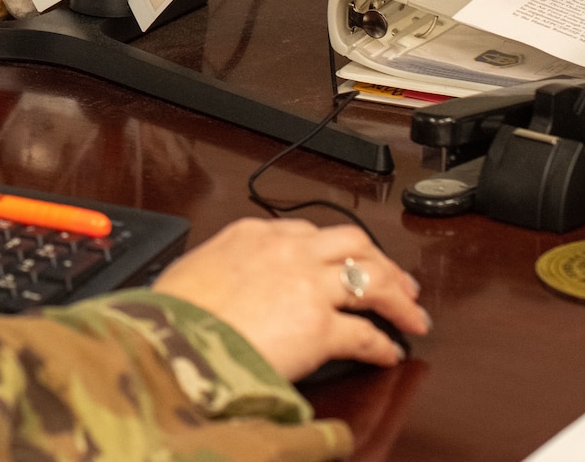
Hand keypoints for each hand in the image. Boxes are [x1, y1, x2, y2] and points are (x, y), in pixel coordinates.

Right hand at [150, 218, 429, 380]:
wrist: (172, 339)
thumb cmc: (172, 313)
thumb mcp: (193, 272)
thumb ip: (221, 269)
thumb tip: (225, 284)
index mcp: (252, 234)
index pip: (307, 232)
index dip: (333, 249)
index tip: (341, 261)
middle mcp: (287, 251)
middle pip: (352, 244)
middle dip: (381, 261)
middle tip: (397, 279)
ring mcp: (308, 285)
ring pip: (372, 279)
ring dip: (398, 297)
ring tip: (412, 316)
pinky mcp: (321, 326)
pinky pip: (365, 333)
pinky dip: (383, 344)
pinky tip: (389, 353)